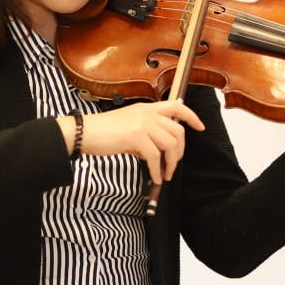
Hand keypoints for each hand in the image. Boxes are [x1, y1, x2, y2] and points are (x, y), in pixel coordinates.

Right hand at [57, 100, 204, 183]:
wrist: (84, 132)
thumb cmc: (103, 132)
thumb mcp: (128, 126)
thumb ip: (146, 133)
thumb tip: (157, 151)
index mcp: (147, 109)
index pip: (177, 107)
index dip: (192, 117)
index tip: (200, 127)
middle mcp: (147, 113)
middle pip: (177, 132)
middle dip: (180, 152)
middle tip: (173, 165)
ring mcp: (142, 123)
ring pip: (169, 145)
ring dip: (170, 164)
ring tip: (165, 175)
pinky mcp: (136, 136)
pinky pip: (155, 157)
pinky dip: (157, 171)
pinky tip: (155, 178)